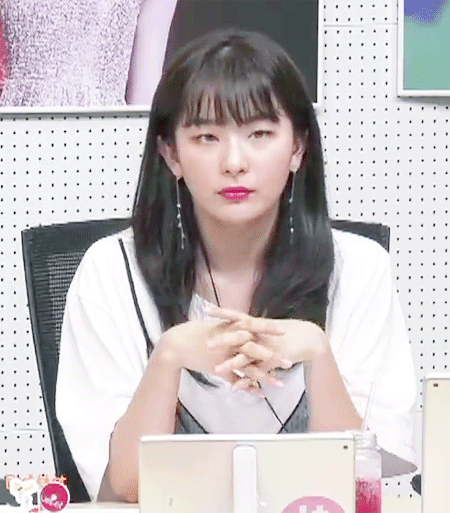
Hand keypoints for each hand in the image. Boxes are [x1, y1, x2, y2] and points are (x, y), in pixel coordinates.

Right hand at [158, 319, 282, 388]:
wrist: (176, 345)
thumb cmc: (195, 332)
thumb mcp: (216, 326)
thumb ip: (231, 326)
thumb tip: (244, 323)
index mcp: (229, 328)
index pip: (253, 326)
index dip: (268, 328)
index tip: (284, 331)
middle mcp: (229, 342)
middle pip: (254, 348)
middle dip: (272, 355)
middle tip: (288, 361)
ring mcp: (224, 357)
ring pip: (248, 367)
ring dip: (265, 375)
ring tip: (280, 383)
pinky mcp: (219, 369)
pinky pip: (236, 380)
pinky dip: (248, 387)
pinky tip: (261, 394)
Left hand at [208, 308, 328, 378]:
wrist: (310, 339)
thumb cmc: (289, 332)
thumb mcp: (268, 327)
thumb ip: (254, 327)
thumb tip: (240, 323)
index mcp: (258, 325)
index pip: (237, 315)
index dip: (223, 313)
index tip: (207, 310)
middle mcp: (261, 334)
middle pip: (239, 336)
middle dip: (222, 340)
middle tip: (206, 343)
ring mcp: (268, 347)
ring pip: (247, 356)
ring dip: (231, 363)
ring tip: (216, 369)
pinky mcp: (275, 360)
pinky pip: (258, 372)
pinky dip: (246, 380)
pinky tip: (235, 387)